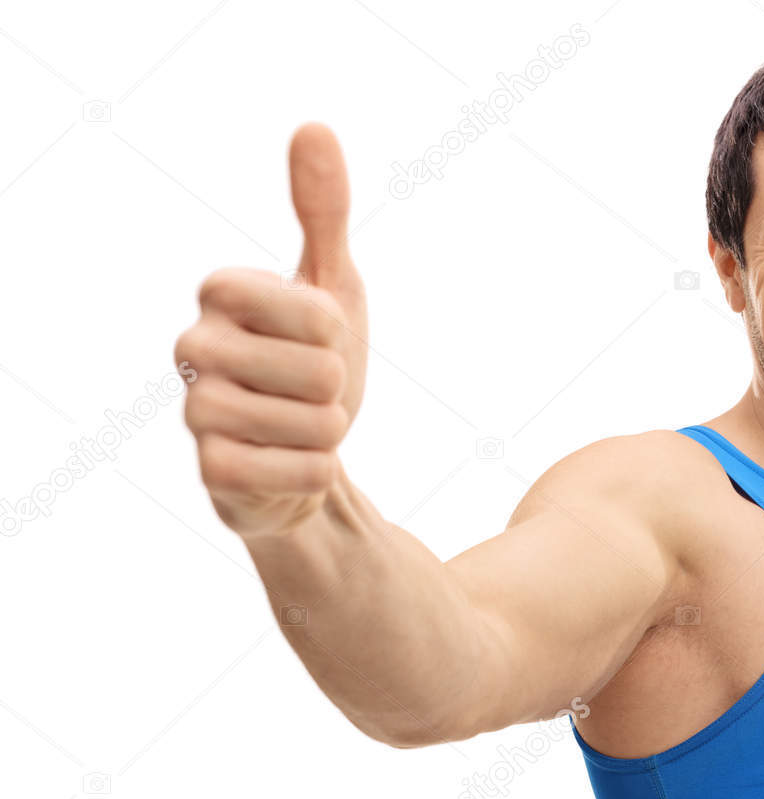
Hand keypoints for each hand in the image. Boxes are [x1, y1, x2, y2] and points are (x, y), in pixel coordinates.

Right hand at [175, 124, 368, 537]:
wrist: (303, 455)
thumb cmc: (314, 363)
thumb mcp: (332, 283)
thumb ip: (323, 211)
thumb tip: (314, 127)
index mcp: (221, 294)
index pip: (318, 311)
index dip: (336, 331)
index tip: (317, 337)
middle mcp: (194, 346)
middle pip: (320, 371)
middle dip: (336, 388)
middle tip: (308, 391)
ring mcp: (197, 412)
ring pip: (313, 423)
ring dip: (329, 431)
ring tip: (302, 426)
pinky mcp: (212, 472)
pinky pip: (300, 471)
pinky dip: (317, 471)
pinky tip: (293, 463)